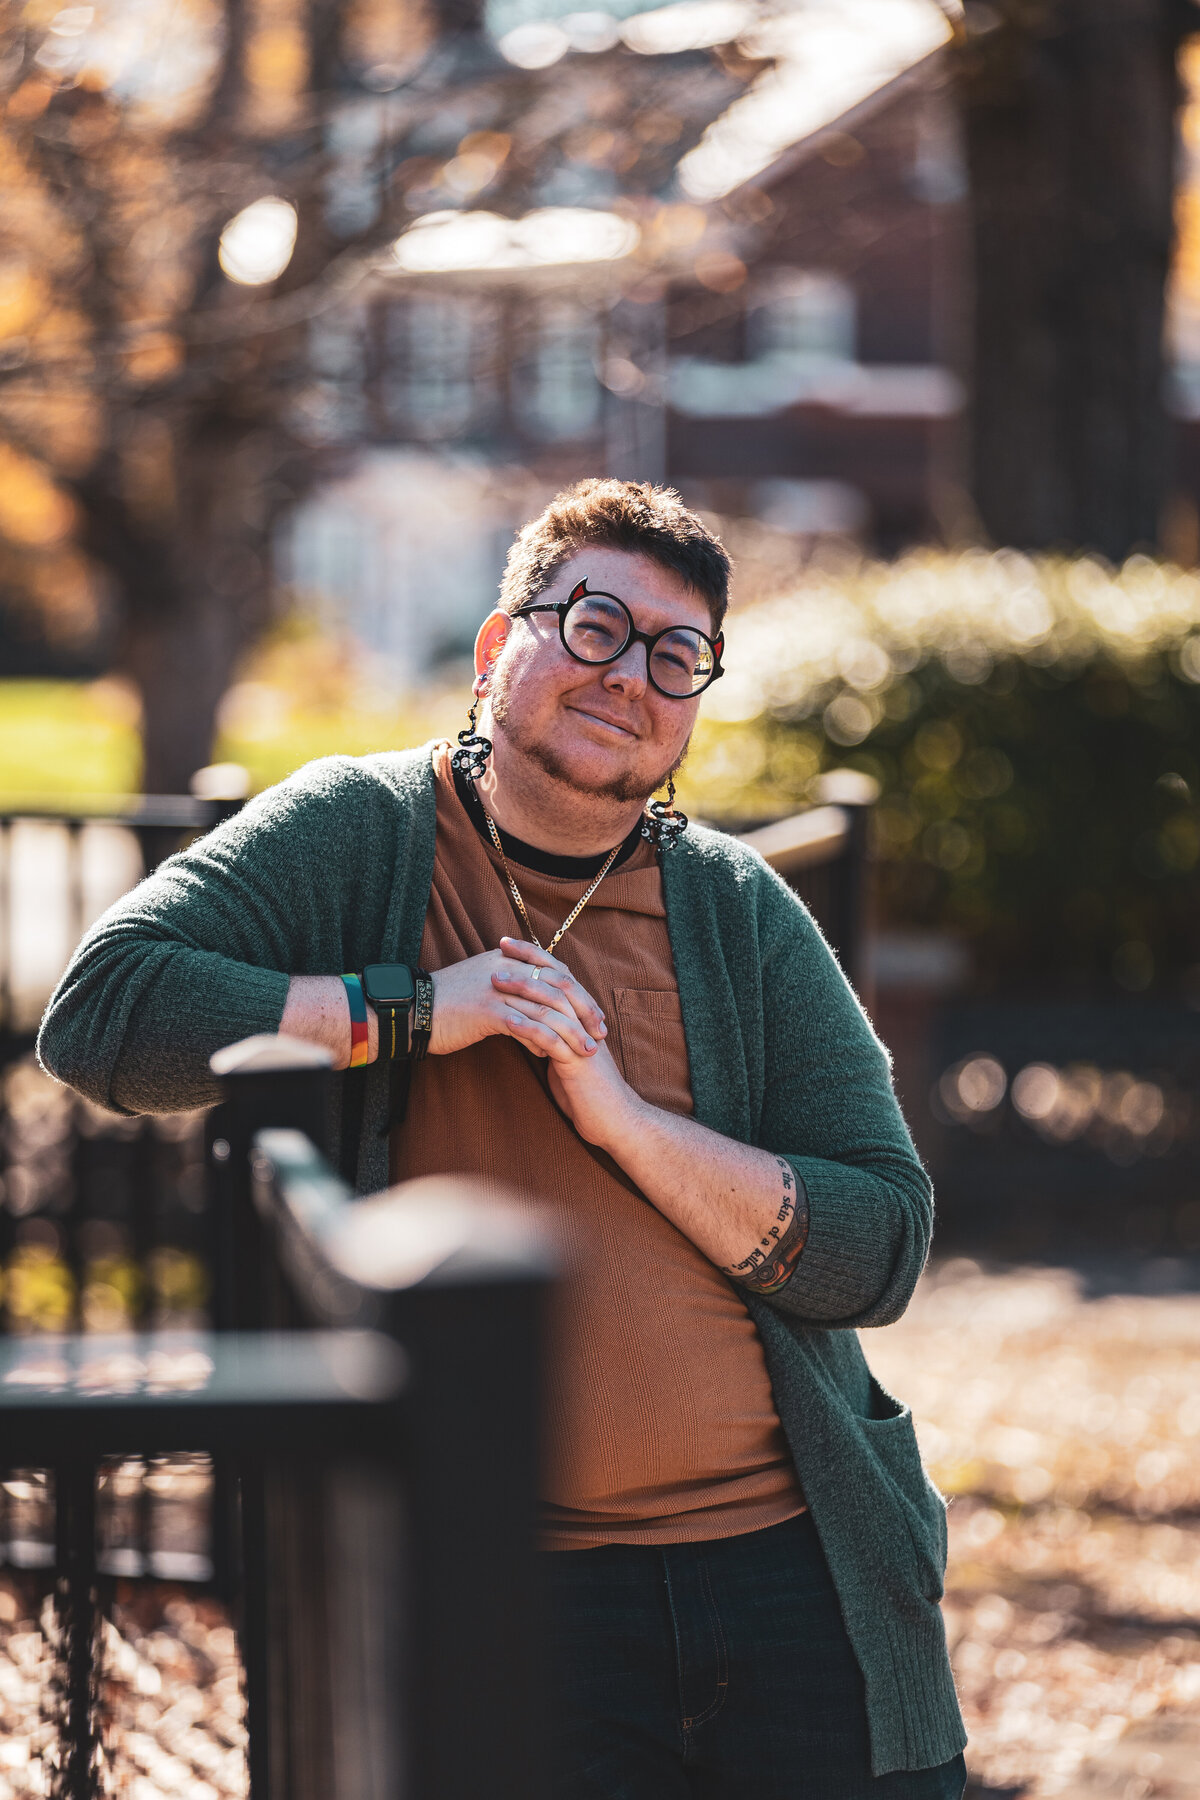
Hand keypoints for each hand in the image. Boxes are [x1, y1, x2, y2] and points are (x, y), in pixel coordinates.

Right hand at [429, 938, 606, 1059]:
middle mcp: (507, 970)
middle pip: (558, 988)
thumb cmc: (446, 1007)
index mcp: (508, 961)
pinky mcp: (488, 1010)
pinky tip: (550, 1056)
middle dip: (583, 1012)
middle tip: (599, 1033)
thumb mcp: (483, 991)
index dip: (579, 995)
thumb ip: (513, 1000)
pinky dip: (543, 1042)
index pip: (556, 973)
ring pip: (547, 1009)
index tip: (595, 1016)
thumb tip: (540, 1025)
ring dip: (571, 1032)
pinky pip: (526, 1027)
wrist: (410, 1010)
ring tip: (586, 1051)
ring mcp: (498, 989)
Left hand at [494, 940, 645, 1151]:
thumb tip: (528, 1025)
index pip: (557, 975)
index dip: (533, 956)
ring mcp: (582, 1041)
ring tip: (495, 981)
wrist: (613, 1121)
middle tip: (498, 952)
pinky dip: (529, 1028)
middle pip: (556, 981)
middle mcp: (583, 1023)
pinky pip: (552, 1040)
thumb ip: (550, 1038)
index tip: (506, 944)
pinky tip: (507, 1021)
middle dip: (526, 964)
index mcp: (580, 1018)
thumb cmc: (586, 1093)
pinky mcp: (578, 1063)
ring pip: (554, 1005)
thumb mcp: (565, 1059)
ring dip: (523, 990)